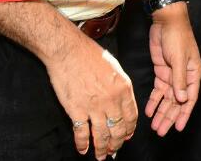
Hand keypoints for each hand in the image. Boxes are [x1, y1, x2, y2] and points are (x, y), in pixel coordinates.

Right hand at [45, 28, 138, 159]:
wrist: (68, 51)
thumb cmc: (90, 55)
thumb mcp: (115, 68)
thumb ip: (120, 87)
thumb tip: (121, 102)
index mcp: (124, 88)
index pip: (131, 116)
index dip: (129, 129)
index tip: (126, 136)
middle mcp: (112, 100)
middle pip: (118, 129)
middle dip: (117, 143)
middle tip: (114, 150)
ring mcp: (94, 107)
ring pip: (102, 135)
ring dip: (102, 149)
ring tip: (101, 156)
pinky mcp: (76, 110)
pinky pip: (82, 133)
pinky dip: (83, 144)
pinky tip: (83, 150)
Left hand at [146, 2, 200, 135]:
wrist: (166, 21)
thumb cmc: (177, 37)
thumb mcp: (179, 58)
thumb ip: (179, 79)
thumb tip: (181, 99)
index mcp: (193, 74)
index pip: (189, 98)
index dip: (184, 114)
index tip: (178, 127)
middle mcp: (184, 77)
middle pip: (177, 101)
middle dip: (169, 116)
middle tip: (161, 131)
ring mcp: (172, 75)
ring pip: (167, 98)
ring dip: (161, 112)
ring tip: (155, 126)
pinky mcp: (161, 71)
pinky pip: (158, 90)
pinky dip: (154, 101)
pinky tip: (149, 111)